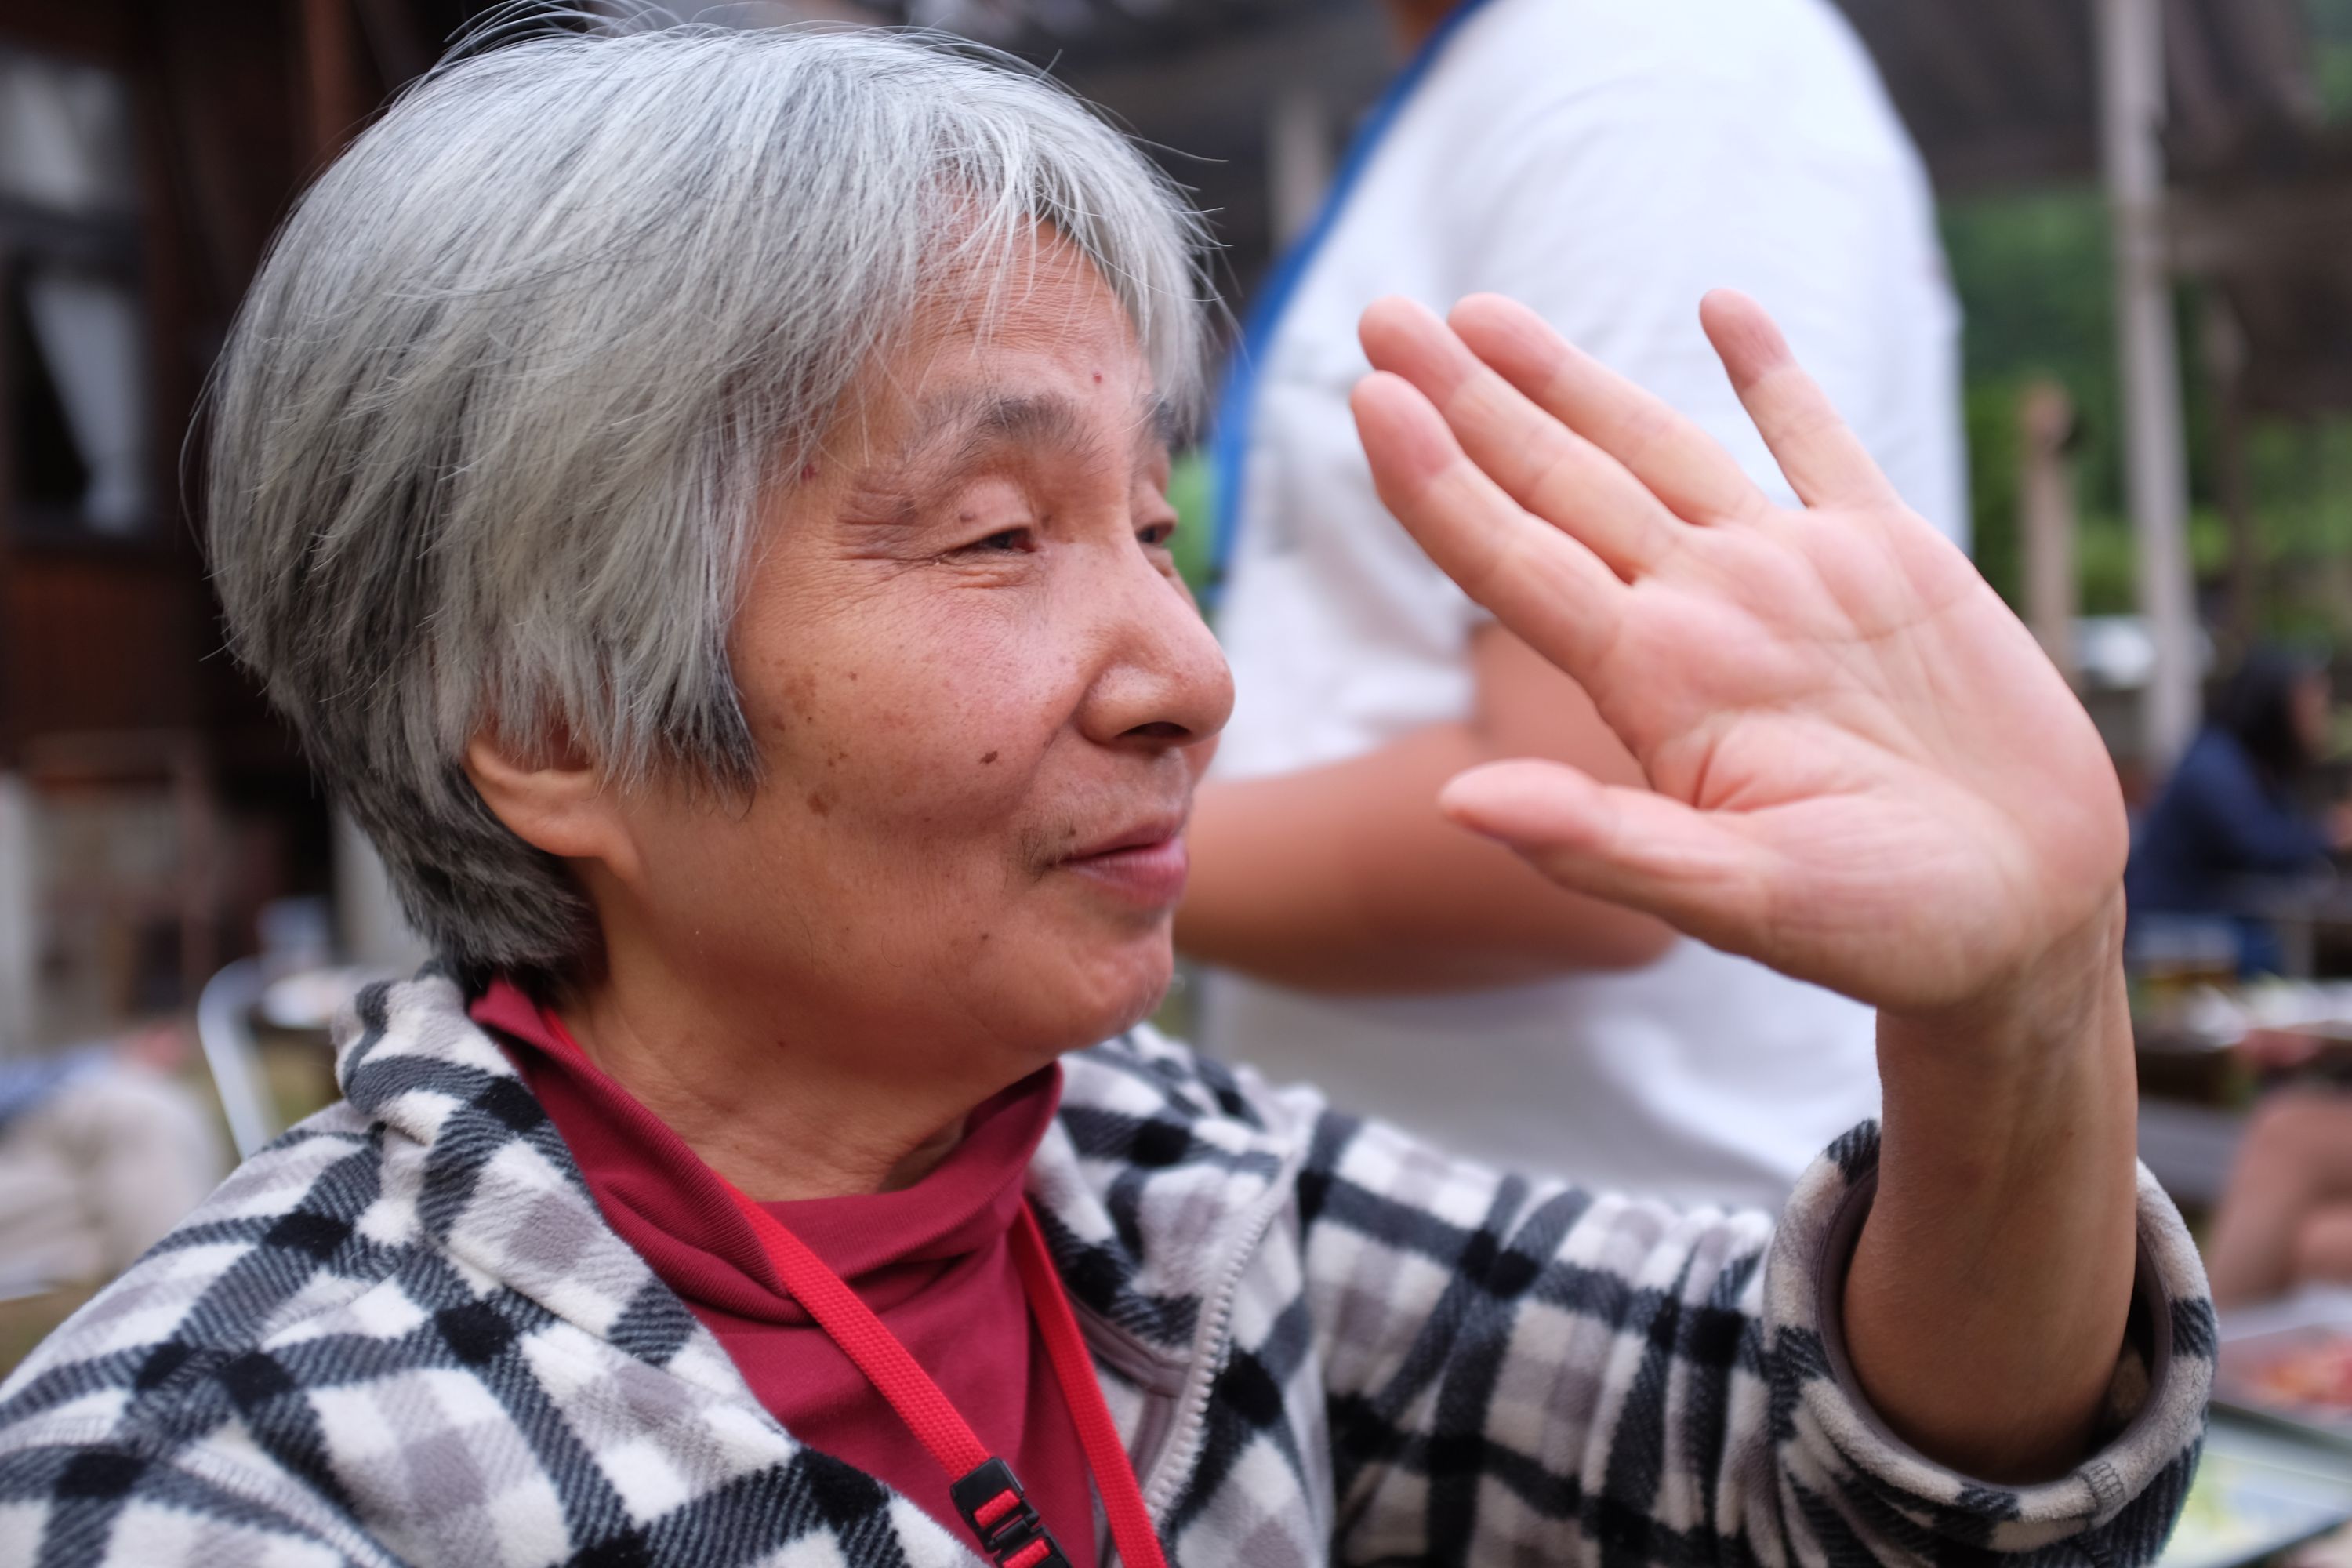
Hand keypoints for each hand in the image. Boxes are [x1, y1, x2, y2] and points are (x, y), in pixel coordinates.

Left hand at [1349, 292, 2127, 1015]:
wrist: (2025, 917)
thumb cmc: (1882, 930)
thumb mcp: (1736, 899)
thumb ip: (1600, 845)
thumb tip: (1455, 804)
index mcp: (1653, 683)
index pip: (1510, 561)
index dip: (1436, 481)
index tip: (1368, 398)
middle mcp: (1700, 613)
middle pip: (1557, 482)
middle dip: (1468, 399)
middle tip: (1382, 315)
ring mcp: (1787, 577)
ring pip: (1656, 448)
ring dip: (1570, 380)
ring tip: (1481, 314)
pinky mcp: (1889, 557)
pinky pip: (1818, 442)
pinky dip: (1773, 375)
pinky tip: (1721, 306)